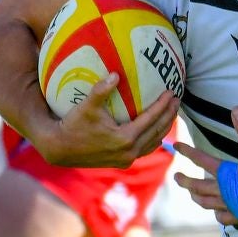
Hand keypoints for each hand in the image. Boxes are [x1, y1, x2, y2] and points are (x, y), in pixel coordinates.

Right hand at [40, 79, 178, 167]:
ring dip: (164, 128)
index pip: (151, 119)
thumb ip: (101, 90)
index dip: (162, 105)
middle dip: (169, 115)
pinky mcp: (122, 162)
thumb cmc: (73, 125)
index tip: (171, 93)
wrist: (59, 149)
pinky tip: (157, 130)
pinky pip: (145, 149)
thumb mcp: (87, 106)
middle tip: (178, 100)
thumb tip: (116, 74)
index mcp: (125, 139)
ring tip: (171, 113)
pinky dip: (154, 139)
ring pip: (154, 142)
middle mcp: (129, 152)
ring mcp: (127, 159)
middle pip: (157, 131)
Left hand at [174, 106, 237, 225]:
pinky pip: (224, 218)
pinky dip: (219, 215)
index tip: (175, 146)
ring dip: (197, 197)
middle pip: (199, 185)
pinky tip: (218, 214)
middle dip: (186, 181)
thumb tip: (237, 109)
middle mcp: (222, 190)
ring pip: (207, 202)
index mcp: (224, 174)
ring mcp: (229, 206)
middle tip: (176, 178)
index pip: (201, 159)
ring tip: (192, 195)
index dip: (188, 151)